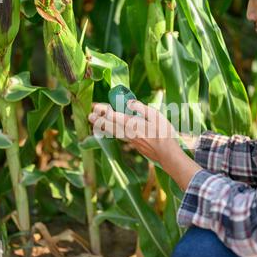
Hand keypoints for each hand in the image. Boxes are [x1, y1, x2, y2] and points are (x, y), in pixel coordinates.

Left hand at [88, 100, 202, 190]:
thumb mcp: (156, 116)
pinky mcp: (134, 145)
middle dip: (98, 120)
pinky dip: (112, 133)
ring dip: (103, 127)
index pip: (114, 115)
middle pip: (110, 125)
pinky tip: (111, 132)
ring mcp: (130, 140)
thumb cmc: (164, 133)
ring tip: (94, 123)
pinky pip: (119, 137)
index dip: (103, 111)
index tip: (95, 106)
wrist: (167, 154)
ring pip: (113, 132)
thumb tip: (129, 103)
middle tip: (89, 115)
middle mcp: (128, 132)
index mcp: (133, 124)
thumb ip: (141, 108)